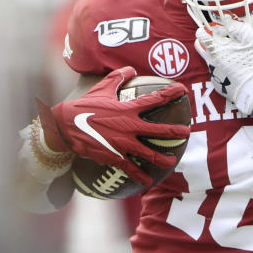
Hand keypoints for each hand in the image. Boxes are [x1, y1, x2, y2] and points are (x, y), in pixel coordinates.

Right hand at [37, 67, 190, 185]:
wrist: (64, 127)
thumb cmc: (85, 106)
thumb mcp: (101, 89)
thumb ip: (118, 78)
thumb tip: (131, 69)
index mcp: (127, 109)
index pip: (154, 99)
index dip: (170, 94)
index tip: (183, 90)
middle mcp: (129, 127)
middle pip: (158, 130)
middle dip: (175, 131)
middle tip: (187, 132)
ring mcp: (122, 144)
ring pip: (149, 154)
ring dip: (163, 158)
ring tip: (173, 161)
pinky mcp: (114, 157)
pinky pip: (131, 169)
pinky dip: (140, 177)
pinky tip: (148, 183)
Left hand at [194, 16, 252, 119]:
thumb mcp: (251, 39)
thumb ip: (236, 26)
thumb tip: (225, 19)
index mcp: (216, 49)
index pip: (201, 35)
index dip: (206, 29)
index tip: (213, 28)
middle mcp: (211, 62)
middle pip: (201, 47)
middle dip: (208, 41)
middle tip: (221, 40)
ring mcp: (214, 74)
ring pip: (210, 59)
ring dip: (218, 55)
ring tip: (233, 56)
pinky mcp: (219, 85)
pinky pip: (217, 71)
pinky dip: (224, 67)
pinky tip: (237, 69)